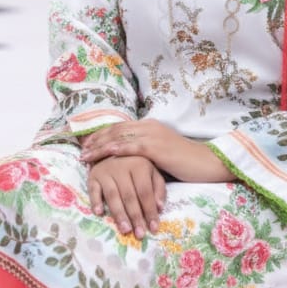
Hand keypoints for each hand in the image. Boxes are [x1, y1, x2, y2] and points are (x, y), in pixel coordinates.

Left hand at [80, 119, 230, 185]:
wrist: (205, 162)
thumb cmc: (185, 161)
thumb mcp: (162, 152)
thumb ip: (146, 151)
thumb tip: (129, 158)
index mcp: (149, 126)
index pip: (120, 127)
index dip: (102, 134)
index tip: (87, 143)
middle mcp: (148, 126)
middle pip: (115, 129)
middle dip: (95, 139)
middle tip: (81, 149)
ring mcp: (151, 135)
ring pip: (118, 137)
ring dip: (99, 146)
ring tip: (85, 155)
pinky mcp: (155, 147)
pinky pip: (129, 147)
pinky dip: (113, 150)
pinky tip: (102, 154)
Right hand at [87, 155, 165, 238]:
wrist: (112, 148)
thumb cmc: (136, 163)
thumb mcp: (152, 171)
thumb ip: (158, 187)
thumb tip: (160, 207)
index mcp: (140, 164)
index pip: (145, 192)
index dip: (150, 211)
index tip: (154, 228)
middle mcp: (122, 167)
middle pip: (129, 196)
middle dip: (135, 217)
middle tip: (140, 234)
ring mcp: (106, 171)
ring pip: (113, 195)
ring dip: (119, 214)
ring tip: (125, 230)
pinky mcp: (93, 175)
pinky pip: (93, 190)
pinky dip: (96, 201)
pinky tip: (99, 213)